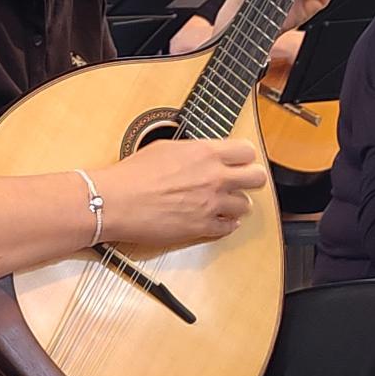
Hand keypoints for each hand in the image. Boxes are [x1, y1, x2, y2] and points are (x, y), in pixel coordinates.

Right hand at [96, 137, 269, 246]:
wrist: (117, 201)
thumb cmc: (133, 174)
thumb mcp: (166, 147)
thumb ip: (195, 152)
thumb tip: (205, 154)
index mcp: (206, 153)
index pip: (247, 150)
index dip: (244, 156)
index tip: (238, 161)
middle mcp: (215, 178)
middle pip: (258, 178)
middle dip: (250, 179)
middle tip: (239, 182)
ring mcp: (211, 205)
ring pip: (246, 206)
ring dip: (236, 204)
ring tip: (223, 203)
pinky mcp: (202, 227)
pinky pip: (229, 228)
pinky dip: (225, 224)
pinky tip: (216, 219)